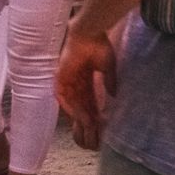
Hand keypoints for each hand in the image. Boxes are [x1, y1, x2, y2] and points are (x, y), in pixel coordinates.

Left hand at [56, 29, 117, 150]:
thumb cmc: (99, 45)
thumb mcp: (108, 67)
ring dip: (80, 120)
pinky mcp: (61, 77)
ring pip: (73, 107)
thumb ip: (110, 81)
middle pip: (80, 110)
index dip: (95, 118)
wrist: (89, 32)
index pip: (89, 104)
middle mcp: (76, 84)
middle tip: (93, 141)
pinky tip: (79, 119)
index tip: (101, 131)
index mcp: (86, 81)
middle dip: (86, 125)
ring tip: (88, 134)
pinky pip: (63, 96)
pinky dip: (71, 108)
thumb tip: (114, 95)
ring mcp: (67, 81)